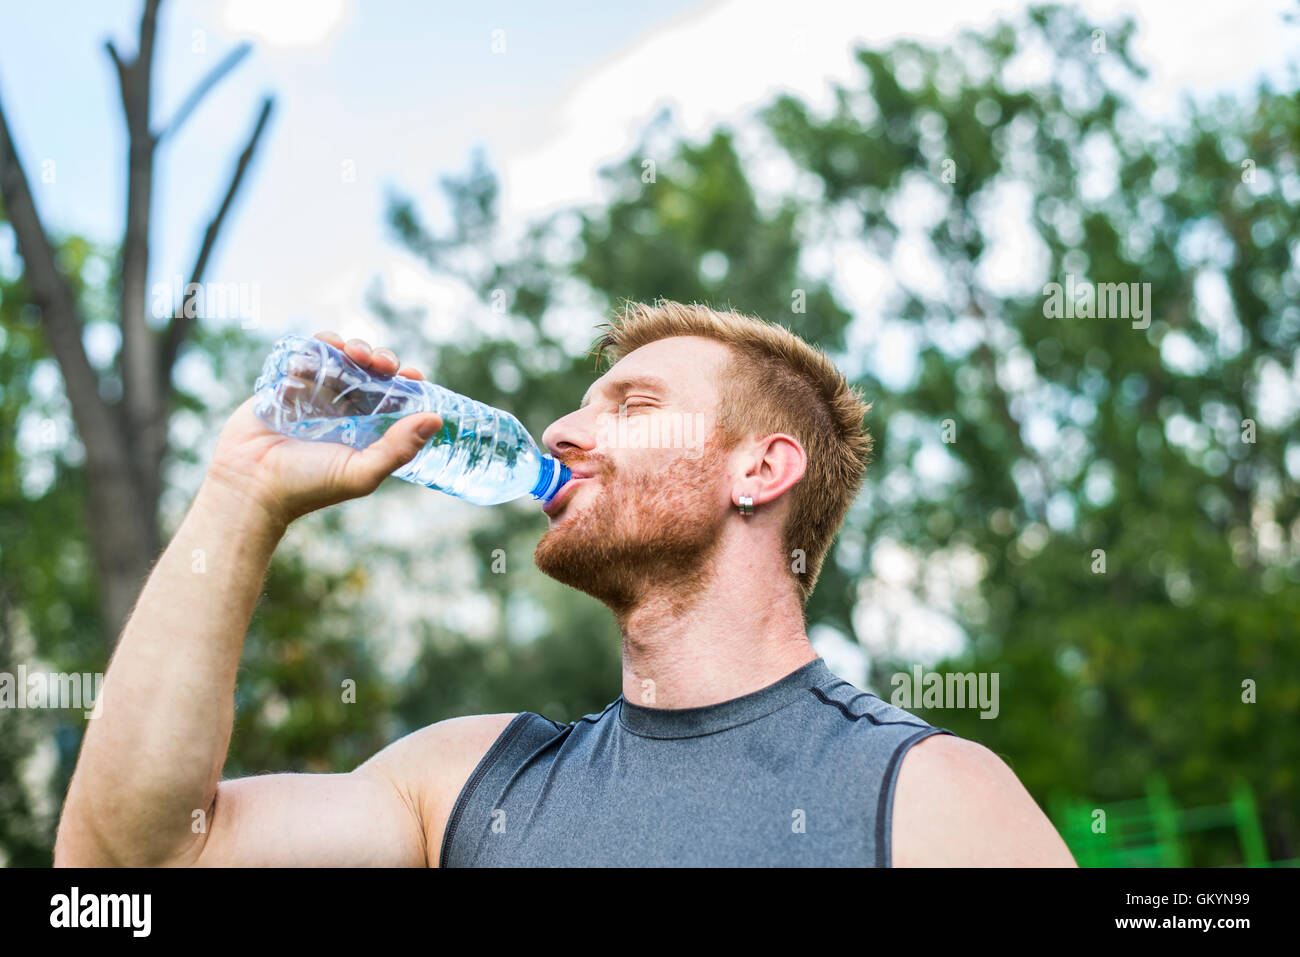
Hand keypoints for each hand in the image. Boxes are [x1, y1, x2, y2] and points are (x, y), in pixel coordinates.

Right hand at [205, 333, 441, 527]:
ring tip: (354, 351)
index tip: (414, 376)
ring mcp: (314, 396)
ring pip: (340, 358)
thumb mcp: (361, 472)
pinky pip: (305, 355)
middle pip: (369, 372)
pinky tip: (325, 349)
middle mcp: (342, 410)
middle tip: (381, 362)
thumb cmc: (307, 487)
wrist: (250, 485)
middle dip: (380, 359)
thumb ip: (398, 448)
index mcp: (364, 430)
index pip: (393, 399)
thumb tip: (435, 418)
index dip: (406, 383)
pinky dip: (317, 346)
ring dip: (352, 347)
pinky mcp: (285, 385)